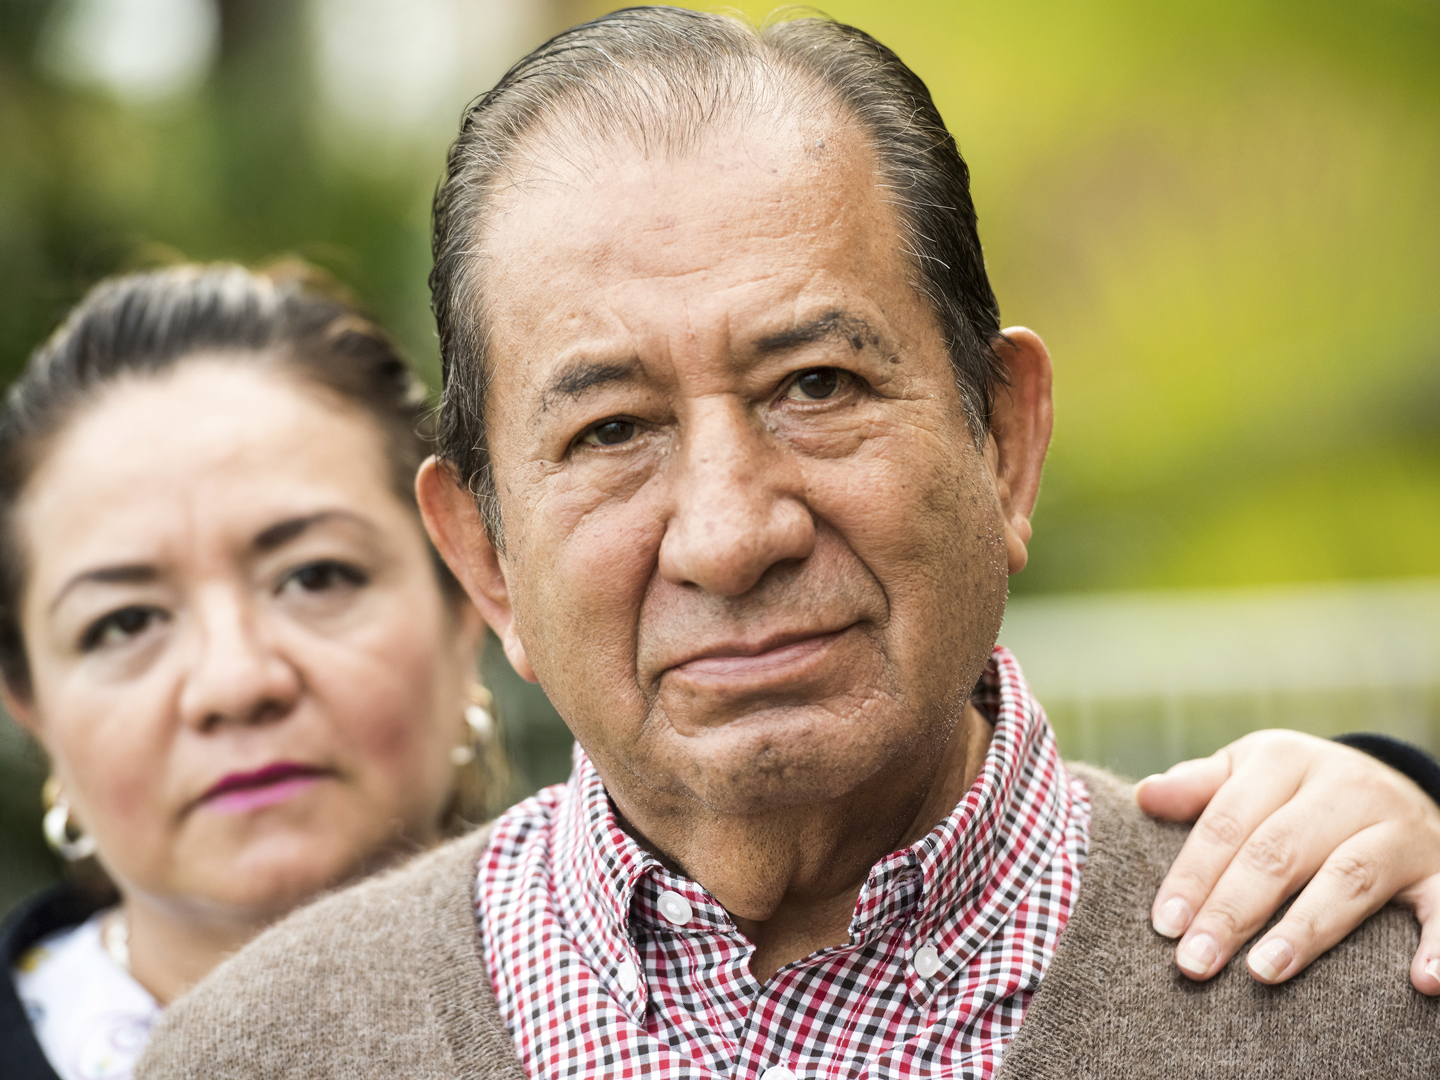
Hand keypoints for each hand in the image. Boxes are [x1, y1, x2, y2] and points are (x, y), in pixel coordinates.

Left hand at [1136, 729, 1439, 994]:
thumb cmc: (1296, 790)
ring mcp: (1398, 828)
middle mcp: (1345, 788)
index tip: (1165, 924)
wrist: (1395, 783)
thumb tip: (1144, 796)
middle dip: (1232, 910)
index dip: (1193, 873)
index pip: (1229, 821)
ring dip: (1305, 929)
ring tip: (1263, 973)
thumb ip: (1199, 788)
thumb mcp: (1249, 773)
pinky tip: (1421, 983)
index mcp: (1285, 760)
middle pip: (1279, 852)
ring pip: (1348, 878)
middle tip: (1194, 962)